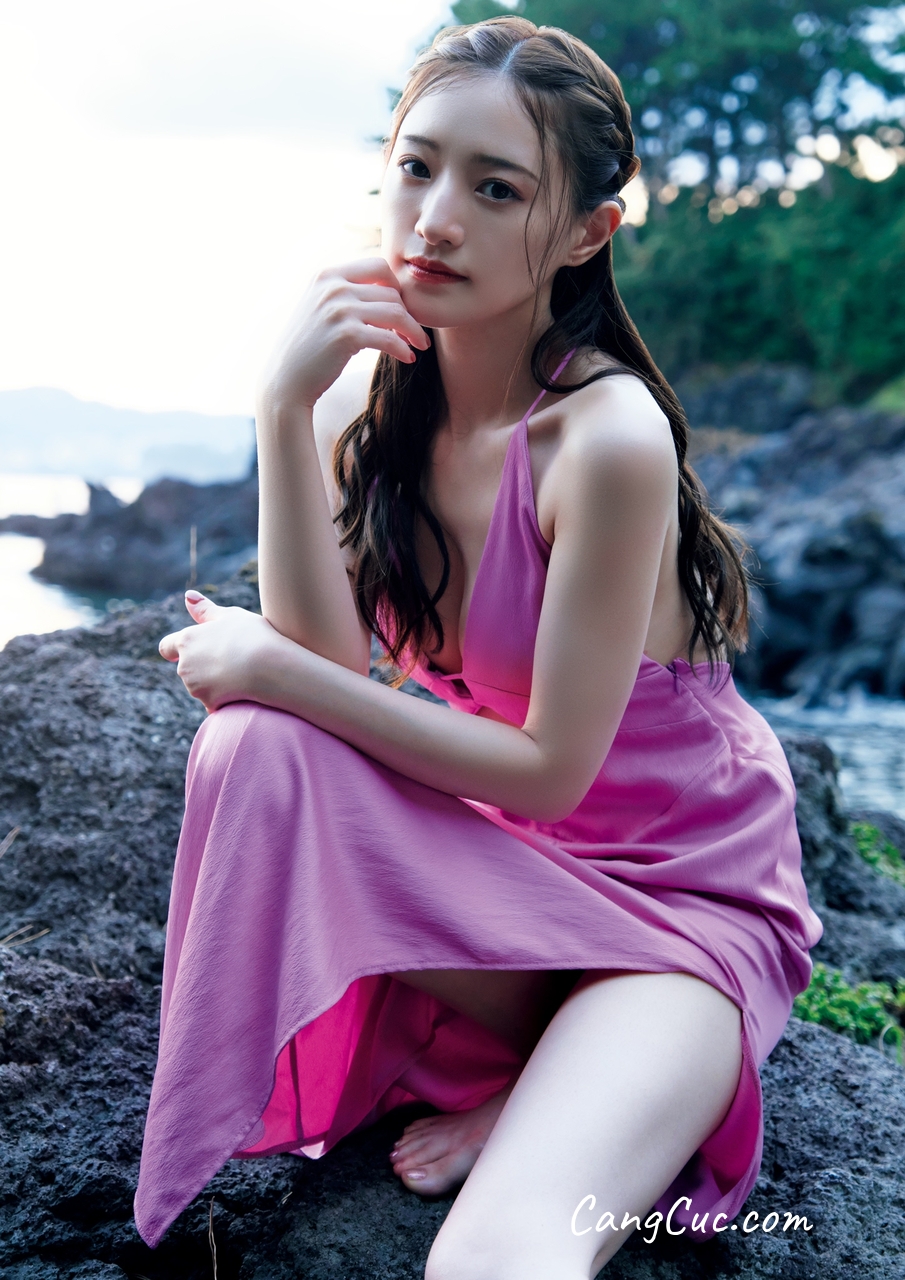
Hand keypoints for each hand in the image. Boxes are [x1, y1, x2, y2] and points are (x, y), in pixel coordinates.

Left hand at [159, 591, 281, 712]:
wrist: (270, 668)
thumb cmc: (252, 636)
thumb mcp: (230, 616)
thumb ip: (205, 609)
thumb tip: (188, 595)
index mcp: (187, 641)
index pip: (167, 647)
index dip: (175, 649)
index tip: (190, 649)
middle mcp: (185, 665)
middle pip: (187, 667)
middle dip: (203, 664)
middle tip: (231, 657)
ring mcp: (195, 687)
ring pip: (200, 685)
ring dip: (213, 681)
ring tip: (239, 672)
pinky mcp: (209, 703)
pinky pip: (213, 701)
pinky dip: (223, 697)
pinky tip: (241, 690)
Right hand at [260, 257, 430, 409]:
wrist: (286, 380)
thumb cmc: (309, 346)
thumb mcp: (321, 306)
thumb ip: (346, 290)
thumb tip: (386, 286)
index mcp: (328, 274)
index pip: (378, 265)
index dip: (396, 286)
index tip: (402, 308)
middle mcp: (333, 286)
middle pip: (391, 291)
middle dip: (408, 312)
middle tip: (414, 332)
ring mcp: (340, 309)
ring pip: (396, 312)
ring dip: (413, 331)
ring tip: (418, 345)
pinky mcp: (347, 335)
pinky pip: (390, 338)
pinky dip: (403, 349)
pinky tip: (408, 358)